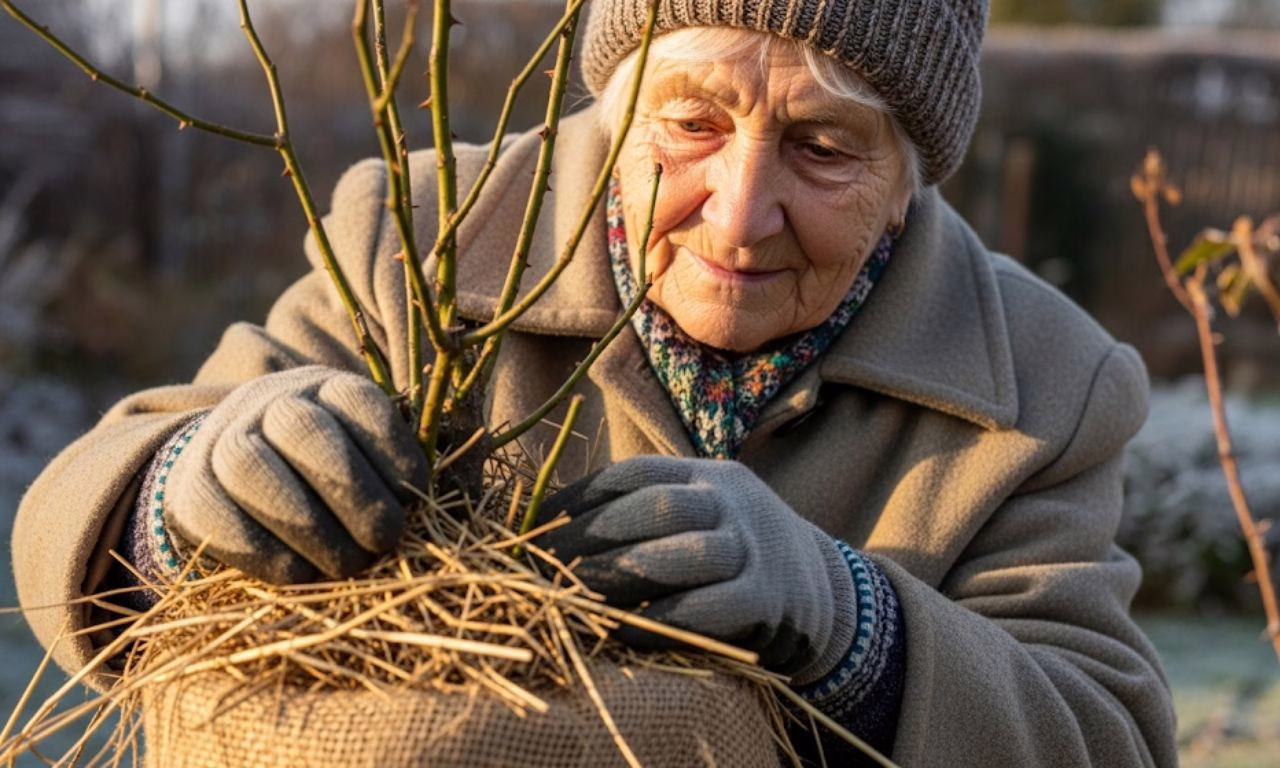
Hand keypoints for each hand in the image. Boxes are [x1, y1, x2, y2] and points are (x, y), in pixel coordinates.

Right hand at [165, 366, 427, 582]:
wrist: (233, 474)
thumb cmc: (326, 471)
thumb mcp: (365, 453)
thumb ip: (393, 474)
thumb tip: (430, 512)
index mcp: (324, 387)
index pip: (357, 401)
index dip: (392, 450)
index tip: (416, 497)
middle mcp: (269, 402)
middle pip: (305, 432)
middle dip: (353, 493)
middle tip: (385, 539)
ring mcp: (222, 441)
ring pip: (253, 469)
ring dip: (309, 526)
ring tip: (348, 564)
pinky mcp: (190, 491)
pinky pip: (219, 519)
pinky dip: (266, 555)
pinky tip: (302, 575)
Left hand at [535, 456, 852, 677]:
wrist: (827, 596)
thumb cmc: (735, 557)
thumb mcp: (702, 517)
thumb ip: (646, 515)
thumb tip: (550, 524)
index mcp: (709, 475)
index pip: (638, 473)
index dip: (583, 496)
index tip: (538, 525)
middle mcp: (735, 502)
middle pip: (660, 506)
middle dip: (595, 536)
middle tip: (544, 566)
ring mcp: (757, 548)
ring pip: (687, 553)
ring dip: (623, 577)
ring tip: (573, 597)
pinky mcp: (771, 600)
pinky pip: (710, 608)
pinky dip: (662, 621)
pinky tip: (624, 633)